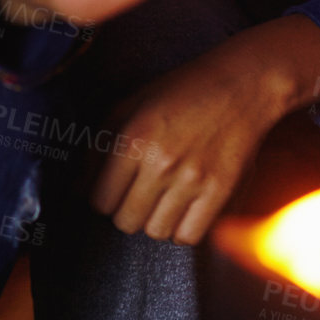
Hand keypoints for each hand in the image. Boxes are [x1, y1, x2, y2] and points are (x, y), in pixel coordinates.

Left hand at [91, 17, 319, 243]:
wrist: (241, 84)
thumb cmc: (180, 92)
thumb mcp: (129, 106)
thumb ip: (97, 148)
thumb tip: (77, 192)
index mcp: (133, 138)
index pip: (100, 200)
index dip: (103, 197)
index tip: (113, 189)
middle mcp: (161, 162)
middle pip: (125, 221)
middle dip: (126, 210)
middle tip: (138, 192)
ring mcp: (193, 179)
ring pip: (156, 232)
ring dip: (155, 219)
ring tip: (163, 196)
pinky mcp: (221, 191)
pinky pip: (189, 236)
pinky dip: (183, 228)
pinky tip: (184, 206)